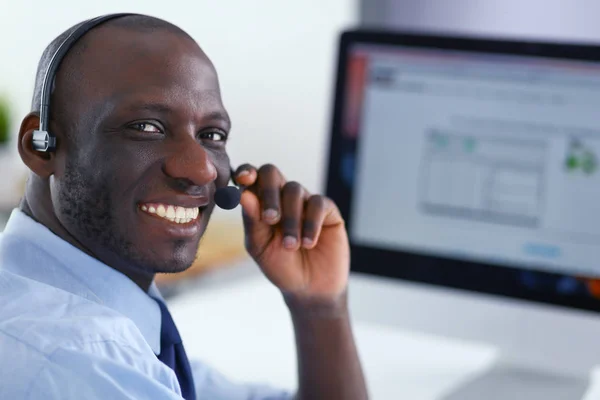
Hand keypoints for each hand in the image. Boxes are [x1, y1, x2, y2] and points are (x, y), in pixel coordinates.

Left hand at [234, 164, 349, 303]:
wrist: (310, 288)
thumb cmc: (280, 266)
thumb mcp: (260, 247)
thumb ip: (252, 221)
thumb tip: (243, 194)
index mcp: (259, 202)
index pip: (250, 177)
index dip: (246, 171)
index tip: (243, 179)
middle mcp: (281, 196)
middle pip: (271, 173)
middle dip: (269, 194)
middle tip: (270, 219)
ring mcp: (304, 201)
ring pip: (294, 190)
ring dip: (291, 219)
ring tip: (290, 246)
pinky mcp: (327, 210)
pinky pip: (317, 204)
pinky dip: (311, 223)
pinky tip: (309, 243)